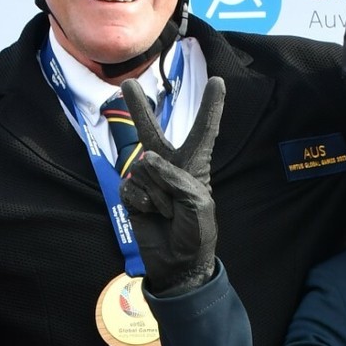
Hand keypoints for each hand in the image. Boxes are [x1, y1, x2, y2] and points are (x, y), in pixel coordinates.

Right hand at [117, 76, 225, 296]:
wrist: (177, 263)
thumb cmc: (196, 232)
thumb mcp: (197, 201)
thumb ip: (175, 175)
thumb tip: (145, 159)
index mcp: (195, 165)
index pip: (204, 131)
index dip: (211, 107)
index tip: (218, 82)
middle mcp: (169, 166)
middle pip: (152, 130)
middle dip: (139, 108)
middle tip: (127, 84)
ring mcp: (148, 180)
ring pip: (142, 167)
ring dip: (156, 193)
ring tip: (167, 212)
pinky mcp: (132, 194)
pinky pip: (131, 186)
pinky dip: (142, 201)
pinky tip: (151, 214)